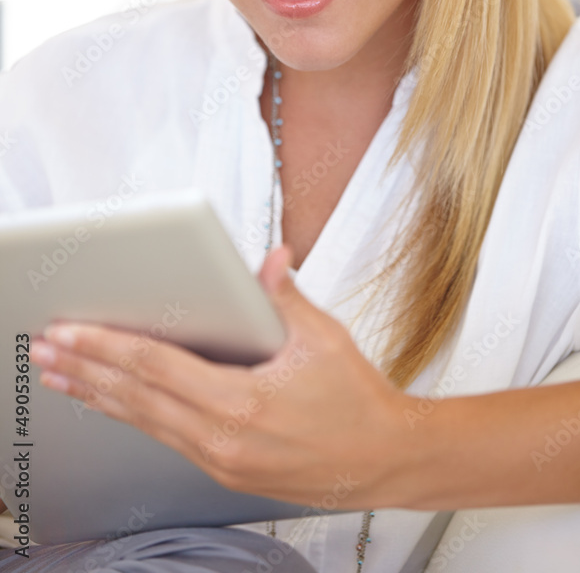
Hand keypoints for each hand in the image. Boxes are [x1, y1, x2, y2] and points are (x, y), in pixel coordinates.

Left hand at [30, 247, 412, 509]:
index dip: (107, 346)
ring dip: (99, 397)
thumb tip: (271, 259)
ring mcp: (220, 461)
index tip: (70, 333)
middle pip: (137, 398)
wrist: (382, 460)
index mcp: (242, 402)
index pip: (156, 367)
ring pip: (145, 423)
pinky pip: (166, 439)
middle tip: (45, 351)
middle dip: (85, 371)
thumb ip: (286, 296)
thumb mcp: (324, 339)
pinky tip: (116, 404)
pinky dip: (134, 417)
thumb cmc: (357, 401)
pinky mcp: (226, 472)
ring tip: (62, 378)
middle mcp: (222, 438)